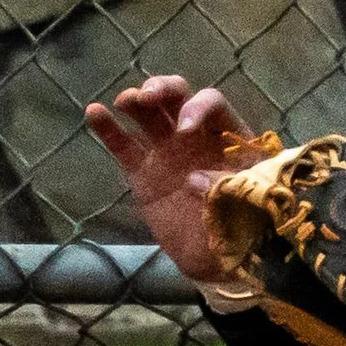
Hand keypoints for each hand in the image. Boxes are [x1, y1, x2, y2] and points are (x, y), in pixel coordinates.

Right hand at [83, 76, 264, 283]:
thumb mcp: (251, 197)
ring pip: (148, 116)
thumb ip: (227, 184)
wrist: (219, 256)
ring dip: (135, 101)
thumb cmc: (246, 220)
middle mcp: (196, 136)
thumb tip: (193, 179)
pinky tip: (93, 111)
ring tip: (124, 100)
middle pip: (177, 98)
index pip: (212, 102)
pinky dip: (107, 128)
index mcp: (229, 134)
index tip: (185, 128)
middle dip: (162, 89)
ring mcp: (167, 152)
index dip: (197, 107)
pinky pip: (123, 147)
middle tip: (147, 97)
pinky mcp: (142, 174)